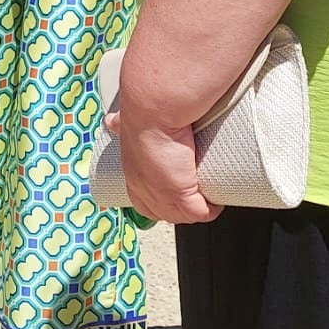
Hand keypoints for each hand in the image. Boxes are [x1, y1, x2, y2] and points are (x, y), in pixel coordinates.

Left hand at [110, 109, 221, 224]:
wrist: (153, 112)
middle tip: (195, 197)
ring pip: (182, 215)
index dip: (158, 203)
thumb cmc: (143, 117)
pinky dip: (210, 209)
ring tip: (208, 197)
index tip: (172, 196)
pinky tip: (217, 201)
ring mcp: (162, 195)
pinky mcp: (181, 194)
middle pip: (164, 213)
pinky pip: (199, 212)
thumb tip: (111, 121)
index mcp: (133, 175)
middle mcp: (145, 189)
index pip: (142, 203)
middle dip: (179, 210)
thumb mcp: (127, 127)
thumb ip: (119, 125)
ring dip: (196, 209)